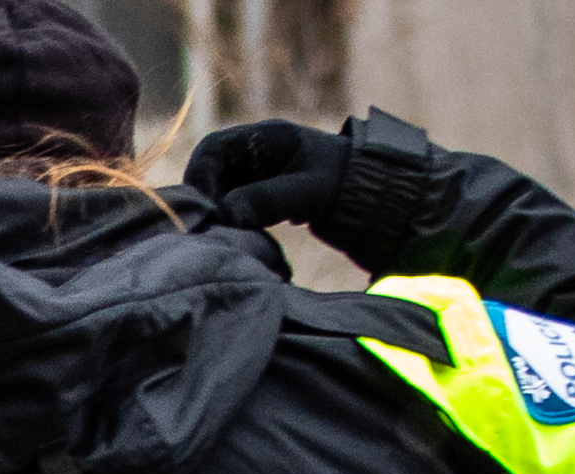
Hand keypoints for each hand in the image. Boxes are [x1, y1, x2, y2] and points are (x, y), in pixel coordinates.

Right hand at [183, 111, 434, 269]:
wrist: (374, 193)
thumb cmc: (346, 182)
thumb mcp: (308, 191)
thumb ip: (267, 199)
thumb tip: (227, 214)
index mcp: (267, 136)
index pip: (213, 148)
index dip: (200, 176)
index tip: (206, 208)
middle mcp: (256, 151)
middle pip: (210, 171)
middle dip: (206, 199)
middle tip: (213, 227)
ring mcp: (257, 174)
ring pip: (219, 191)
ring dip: (218, 213)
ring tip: (227, 235)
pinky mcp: (260, 194)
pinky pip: (233, 206)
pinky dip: (231, 221)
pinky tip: (241, 236)